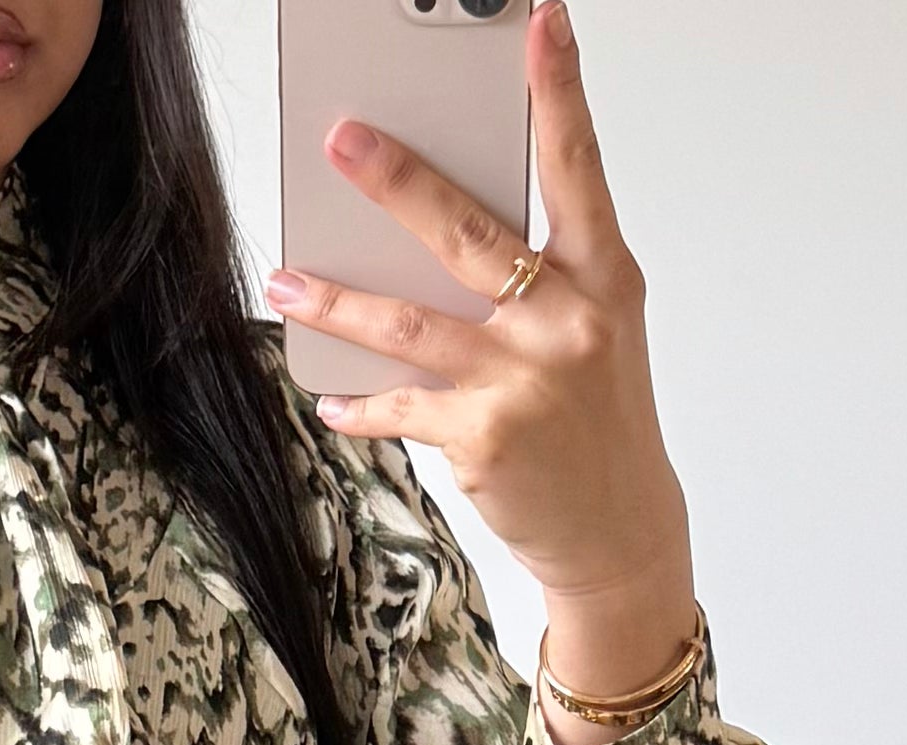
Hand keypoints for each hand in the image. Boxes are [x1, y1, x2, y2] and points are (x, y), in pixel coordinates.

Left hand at [267, 0, 697, 732]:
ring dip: (337, 301)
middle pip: (468, 233)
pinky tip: (333, 401)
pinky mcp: (483, 438)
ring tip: (286, 278)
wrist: (620, 532)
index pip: (579, 166)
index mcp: (603, 278)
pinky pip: (401, 406)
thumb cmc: (598, 422)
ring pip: (409, 323)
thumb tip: (436, 233)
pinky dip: (362, 404)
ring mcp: (524, 381)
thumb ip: (537, 278)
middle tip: (342, 140)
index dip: (559, 91)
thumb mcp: (593, 332)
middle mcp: (568, 322)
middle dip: (398, 181)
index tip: (539, 22)